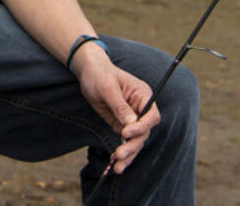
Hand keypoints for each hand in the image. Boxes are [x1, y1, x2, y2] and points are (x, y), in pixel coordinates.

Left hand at [71, 45, 160, 173]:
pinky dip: (122, 152)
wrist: (89, 72)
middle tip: (119, 154)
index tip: (125, 133)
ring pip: (135, 140)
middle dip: (133, 145)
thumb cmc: (99, 74)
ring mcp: (132, 118)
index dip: (141, 126)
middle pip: (144, 132)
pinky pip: (125, 141)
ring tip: (117, 167)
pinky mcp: (121, 125)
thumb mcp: (107, 87)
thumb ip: (119, 106)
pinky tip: (115, 163)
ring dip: (128, 154)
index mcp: (143, 95)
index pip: (151, 115)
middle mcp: (141, 108)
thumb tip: (130, 124)